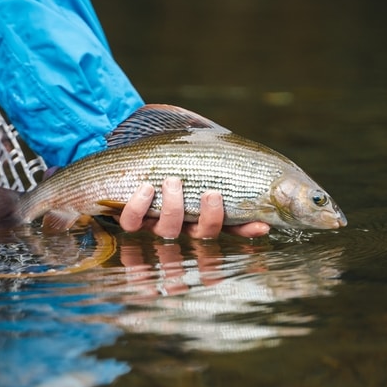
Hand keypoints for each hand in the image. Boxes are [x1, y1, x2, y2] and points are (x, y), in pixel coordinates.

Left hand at [117, 177, 270, 239]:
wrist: (124, 167)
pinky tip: (146, 187)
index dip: (246, 231)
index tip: (262, 224)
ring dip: (173, 207)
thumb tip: (241, 152)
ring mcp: (155, 227)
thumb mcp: (193, 162)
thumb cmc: (166, 163)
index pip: (231, 227)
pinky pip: (133, 223)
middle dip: (210, 217)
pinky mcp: (131, 221)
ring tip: (173, 181)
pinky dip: (138, 206)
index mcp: (201, 216)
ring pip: (168, 230)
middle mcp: (182, 227)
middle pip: (202, 235)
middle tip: (211, 193)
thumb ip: (212, 162)